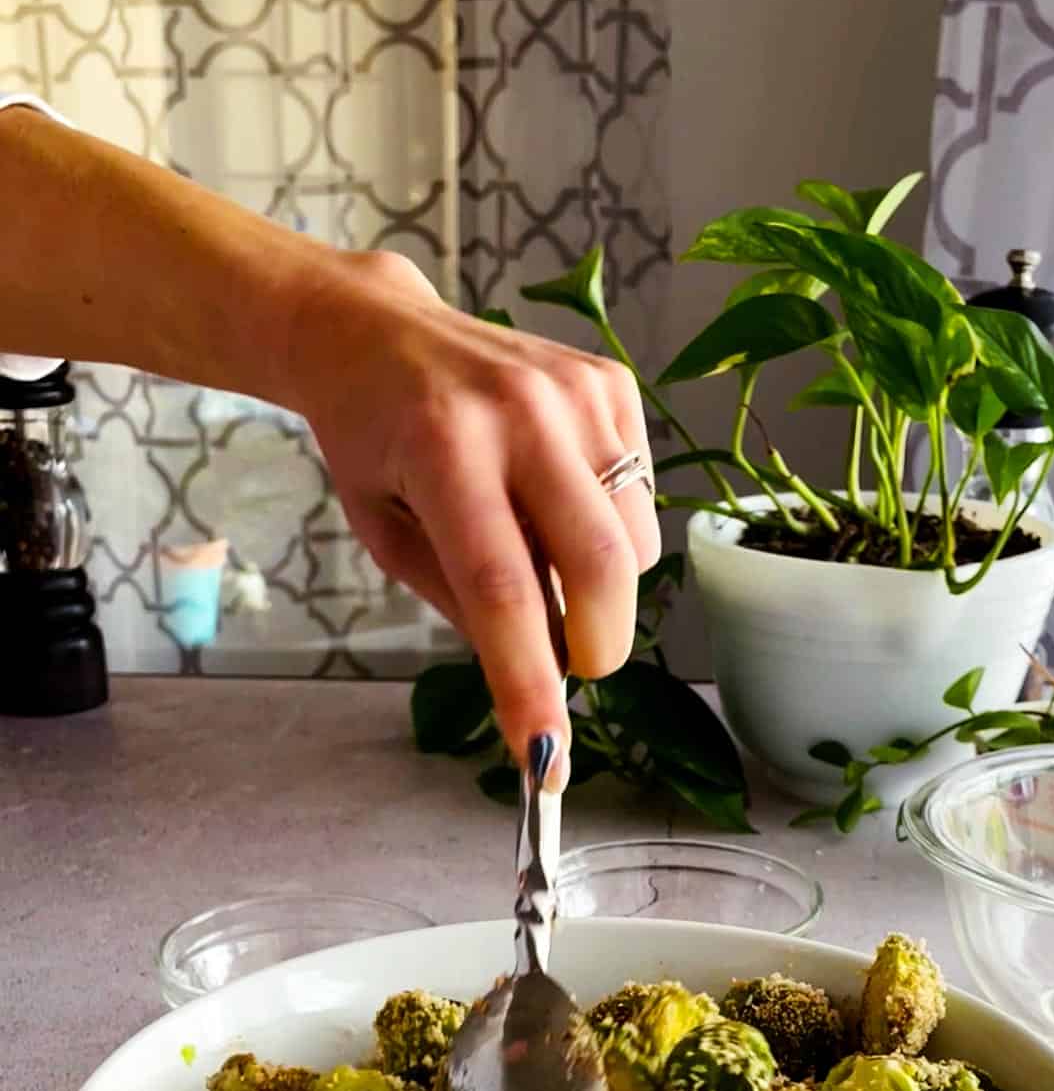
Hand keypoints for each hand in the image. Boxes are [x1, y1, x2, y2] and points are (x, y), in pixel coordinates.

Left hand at [286, 252, 659, 783]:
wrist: (376, 333)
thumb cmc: (374, 445)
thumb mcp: (386, 534)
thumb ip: (461, 600)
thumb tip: (540, 669)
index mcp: (445, 451)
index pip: (502, 592)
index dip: (529, 684)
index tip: (544, 757)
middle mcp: (521, 412)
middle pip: (598, 566)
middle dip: (598, 644)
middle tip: (575, 665)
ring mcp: (576, 391)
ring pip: (634, 541)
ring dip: (601, 583)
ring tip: (539, 548)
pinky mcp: (611, 383)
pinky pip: (642, 495)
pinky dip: (610, 525)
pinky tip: (556, 496)